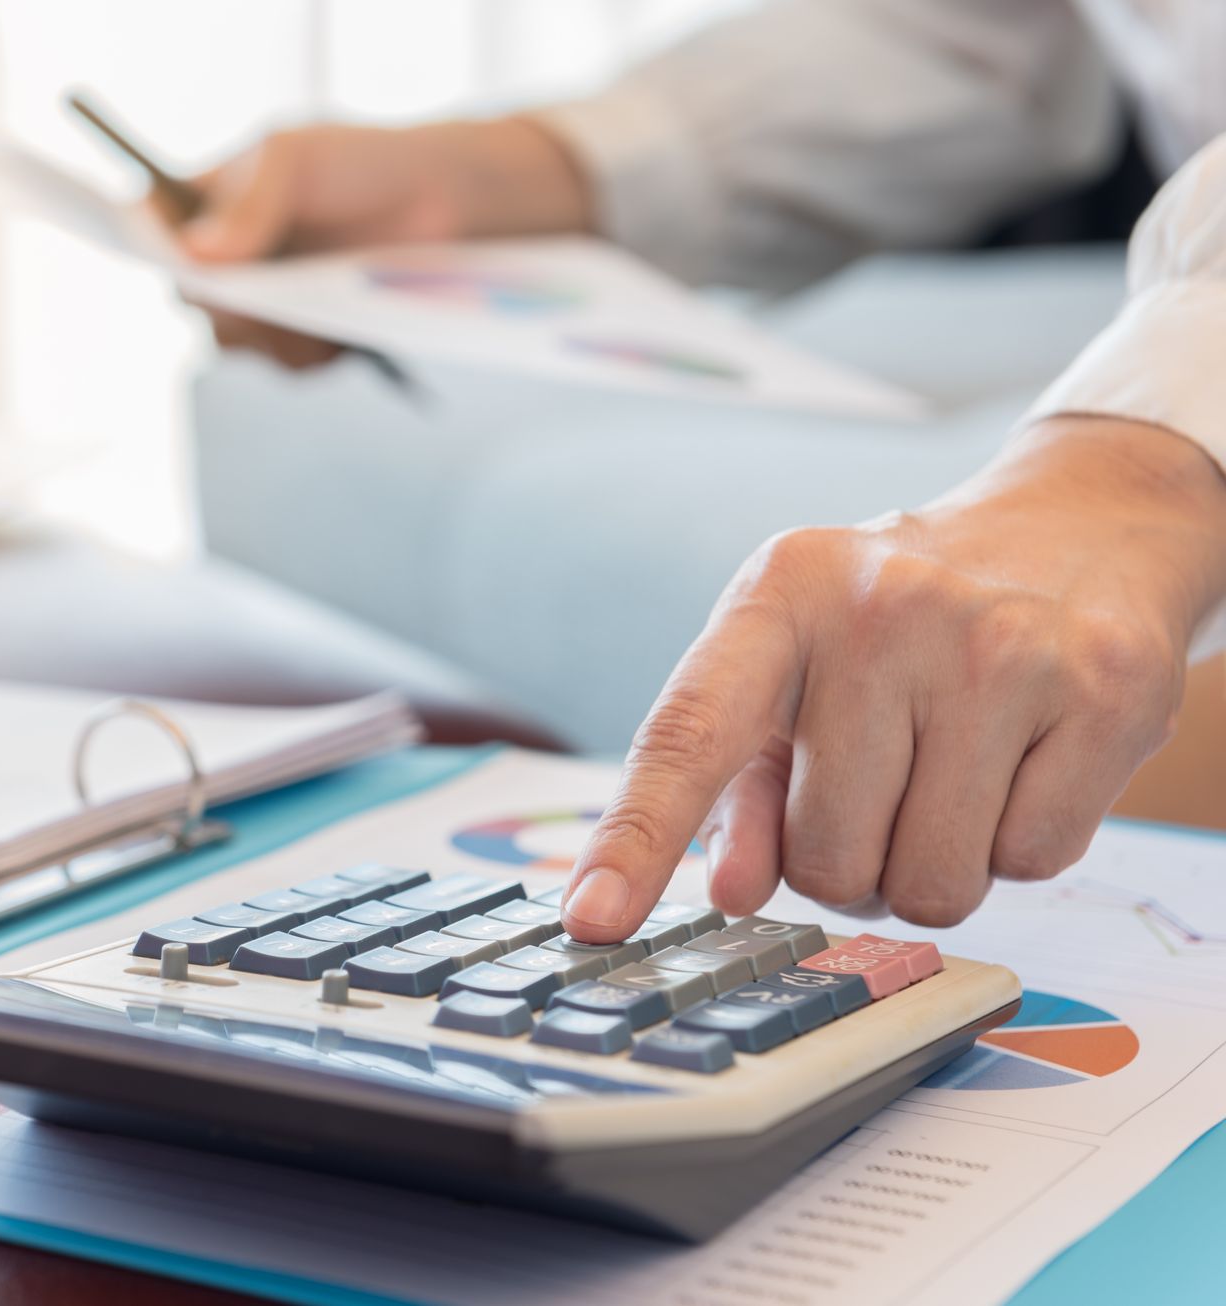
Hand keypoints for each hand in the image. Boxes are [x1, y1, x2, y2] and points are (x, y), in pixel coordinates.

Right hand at [170, 118, 590, 368]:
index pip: (152, 236)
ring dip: (274, 337)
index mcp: (205, 202)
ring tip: (320, 312)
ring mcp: (263, 298)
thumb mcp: (297, 161)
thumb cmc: (362, 160)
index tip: (192, 276)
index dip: (158, 258)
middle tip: (269, 301)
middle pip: (193, 302)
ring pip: (234, 343)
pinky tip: (343, 331)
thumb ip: (247, 204)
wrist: (444, 201)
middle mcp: (226, 256)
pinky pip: (285, 364)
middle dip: (231, 307)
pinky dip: (311, 355)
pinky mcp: (303, 335)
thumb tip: (193, 255)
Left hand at [562, 417, 1225, 940]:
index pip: (689, 733)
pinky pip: (1030, 864)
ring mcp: (1003, 647)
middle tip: (881, 787)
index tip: (589, 922)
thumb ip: (742, 783)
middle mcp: (885, 609)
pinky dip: (1017, 843)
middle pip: (825, 858)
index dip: (636, 838)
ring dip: (931, 865)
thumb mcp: (795, 669)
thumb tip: (733, 890)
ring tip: (949, 773)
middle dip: (845, 861)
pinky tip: (1024, 761)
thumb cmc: (897, 624)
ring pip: (930, 883)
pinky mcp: (1108, 691)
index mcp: (780, 593)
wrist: (1075, 528)